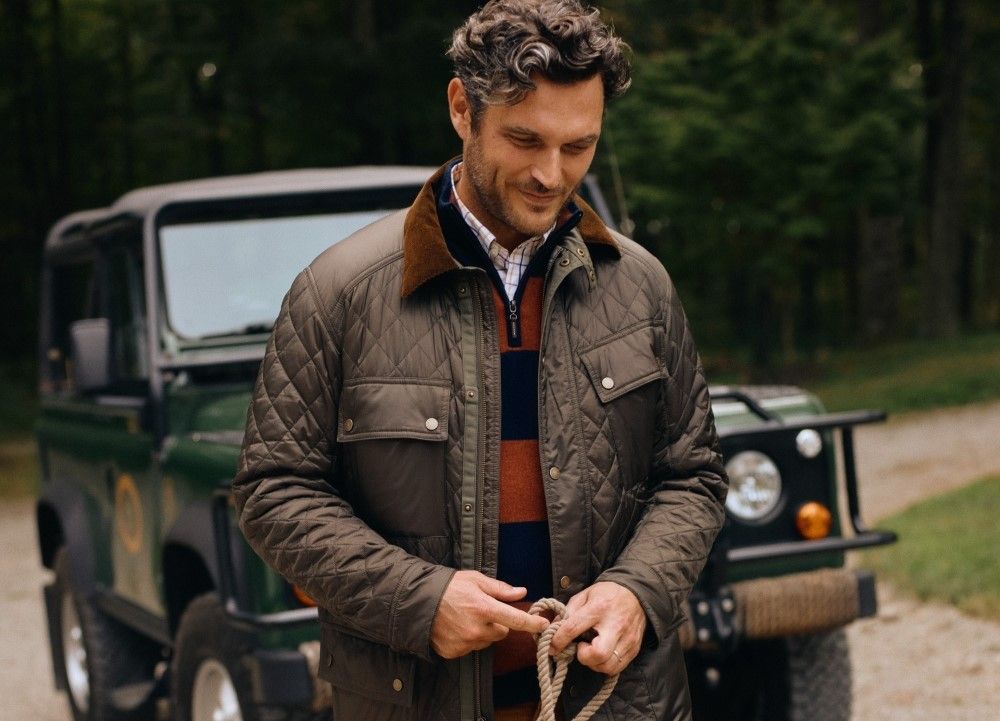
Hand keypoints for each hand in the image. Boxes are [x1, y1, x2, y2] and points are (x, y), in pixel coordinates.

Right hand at [430, 570, 549, 658]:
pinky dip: (467, 640)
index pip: (516, 620)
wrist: (417, 602)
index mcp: (484, 608)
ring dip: (482, 632)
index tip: (545, 625)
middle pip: (501, 632)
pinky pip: (470, 648)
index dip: (533, 623)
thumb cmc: (448, 587)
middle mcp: (476, 629)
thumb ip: (500, 588)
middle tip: (482, 610)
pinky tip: (456, 628)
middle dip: (497, 623)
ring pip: (486, 641)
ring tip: (465, 617)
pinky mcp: (454, 652)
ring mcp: (464, 643)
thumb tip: (522, 592)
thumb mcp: (475, 580)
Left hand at [547, 581, 645, 673]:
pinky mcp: (634, 649)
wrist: (637, 594)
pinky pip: (617, 668)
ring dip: (594, 663)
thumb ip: (569, 611)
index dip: (558, 640)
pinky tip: (600, 655)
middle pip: (598, 653)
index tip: (553, 646)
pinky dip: (604, 665)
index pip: (573, 628)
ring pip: (608, 666)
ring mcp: (627, 639)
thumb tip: (554, 629)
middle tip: (580, 648)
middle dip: (583, 656)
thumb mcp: (585, 595)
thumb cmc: (607, 594)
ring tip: (590, 651)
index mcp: (599, 607)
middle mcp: (615, 624)